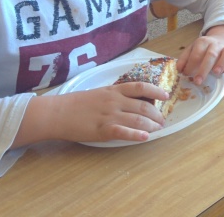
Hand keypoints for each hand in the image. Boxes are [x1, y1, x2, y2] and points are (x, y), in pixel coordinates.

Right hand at [18, 82, 167, 146]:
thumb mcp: (100, 93)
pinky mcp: (102, 130)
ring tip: (158, 129)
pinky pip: (123, 131)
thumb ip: (116, 96)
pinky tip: (145, 137)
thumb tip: (134, 100)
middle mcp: (114, 101)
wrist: (58, 112)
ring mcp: (109, 115)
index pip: (141, 87)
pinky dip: (136, 134)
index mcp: (114, 90)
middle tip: (163, 121)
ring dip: (151, 124)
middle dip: (156, 114)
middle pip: (143, 105)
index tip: (166, 96)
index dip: (156, 90)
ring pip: (137, 118)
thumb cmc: (77, 103)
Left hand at [177, 24, 223, 84]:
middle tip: (198, 81)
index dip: (190, 65)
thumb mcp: (193, 49)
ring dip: (222, 63)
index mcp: (203, 42)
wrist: (223, 37)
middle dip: (204, 68)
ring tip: (216, 73)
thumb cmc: (205, 48)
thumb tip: (178, 70)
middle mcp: (216, 44)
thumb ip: (185, 58)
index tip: (186, 75)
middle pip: (211, 54)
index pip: (196, 53)